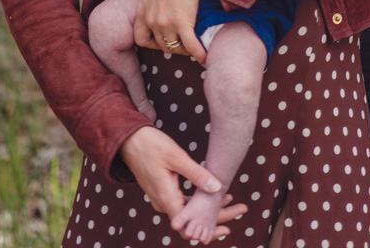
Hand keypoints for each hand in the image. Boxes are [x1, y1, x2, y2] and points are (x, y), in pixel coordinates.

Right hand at [119, 125, 246, 229]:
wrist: (129, 139)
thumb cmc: (151, 145)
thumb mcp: (177, 157)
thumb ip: (196, 174)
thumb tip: (217, 188)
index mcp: (166, 199)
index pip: (189, 226)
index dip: (209, 230)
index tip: (228, 227)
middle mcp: (163, 203)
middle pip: (192, 221)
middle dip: (216, 218)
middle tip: (239, 210)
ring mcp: (162, 197)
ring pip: (188, 211)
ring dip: (208, 209)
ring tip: (231, 200)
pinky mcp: (163, 191)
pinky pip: (182, 202)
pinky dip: (198, 201)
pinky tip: (213, 192)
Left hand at [134, 0, 209, 63]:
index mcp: (142, 8)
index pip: (140, 37)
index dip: (152, 43)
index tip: (165, 40)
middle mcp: (152, 19)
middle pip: (161, 45)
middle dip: (174, 47)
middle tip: (187, 44)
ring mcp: (166, 23)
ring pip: (175, 48)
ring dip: (187, 50)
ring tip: (198, 49)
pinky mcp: (182, 22)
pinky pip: (191, 46)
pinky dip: (199, 54)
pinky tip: (206, 57)